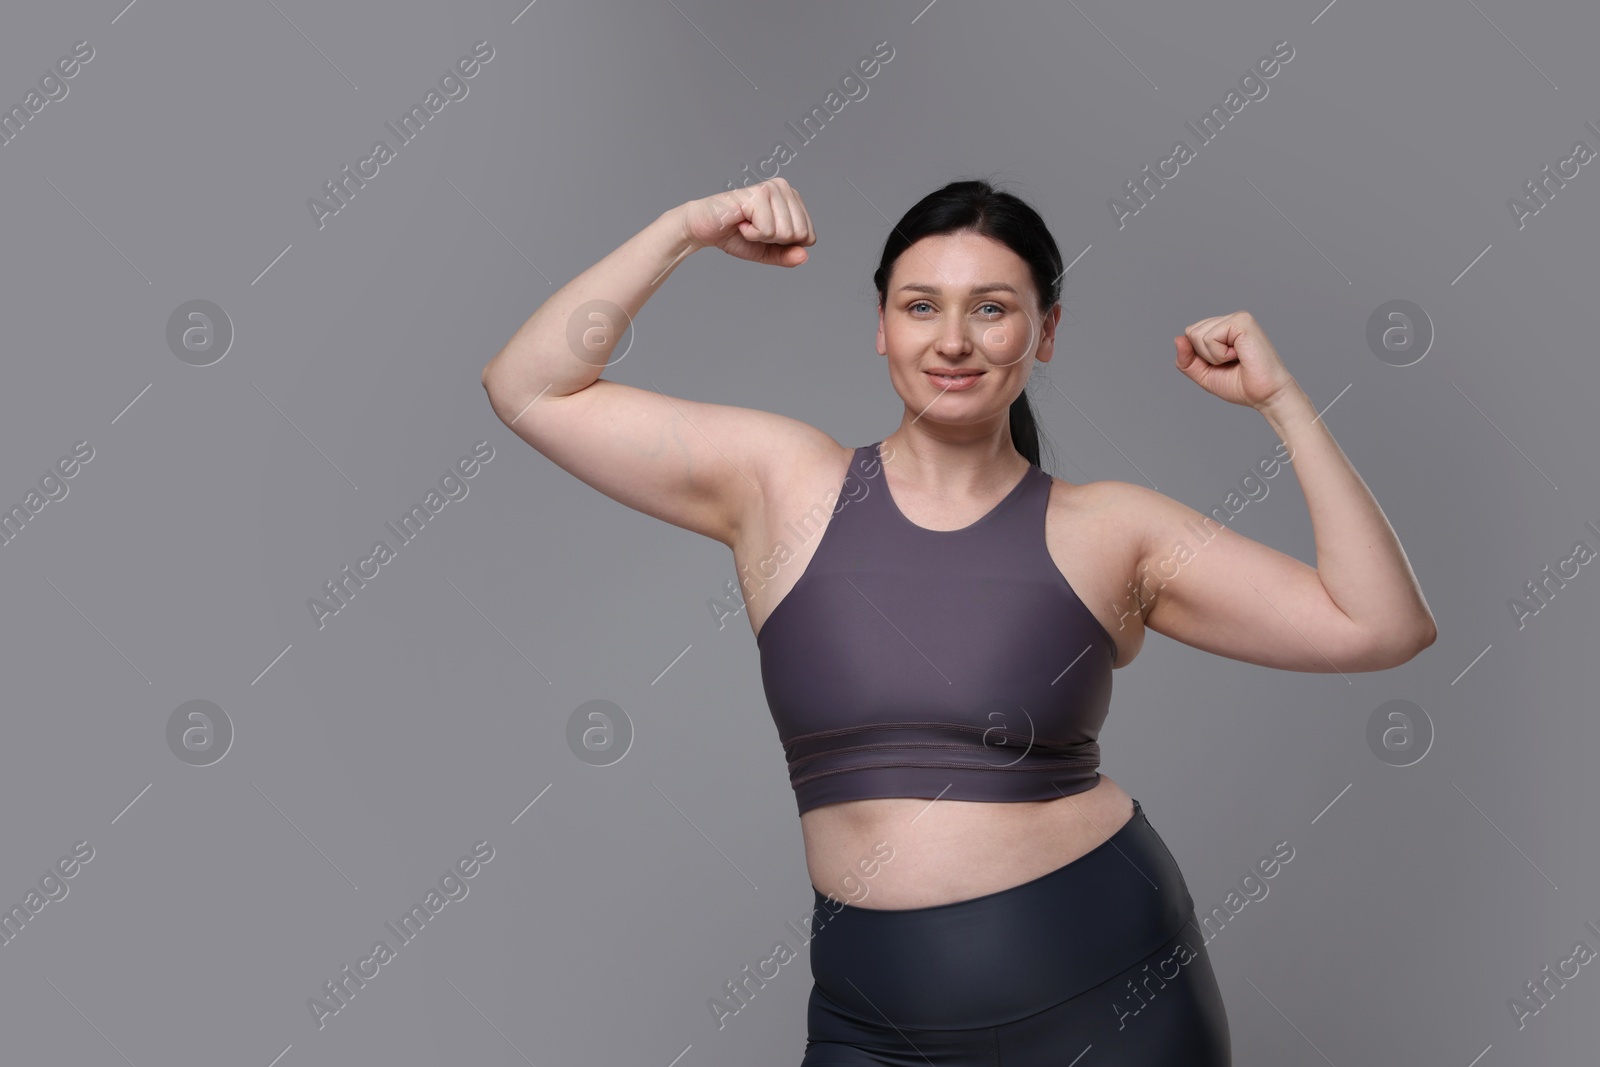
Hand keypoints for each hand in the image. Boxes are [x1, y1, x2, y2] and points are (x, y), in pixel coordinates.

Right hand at [678, 177, 815, 265]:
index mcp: (792, 198)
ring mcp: (771, 188)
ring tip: (746, 224)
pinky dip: (751, 234)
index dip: (785, 245)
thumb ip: (787, 256)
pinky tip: (740, 222)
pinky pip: (768, 230)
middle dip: (774, 241)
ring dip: (761, 237)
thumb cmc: (735, 236)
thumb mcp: (767, 252)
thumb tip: (804, 256)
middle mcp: (784, 188)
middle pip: (800, 234)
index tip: (765, 234)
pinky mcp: (757, 194)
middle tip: (754, 229)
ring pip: (785, 233)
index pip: (809, 236)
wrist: (703, 229)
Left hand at [1174, 311, 1297, 409]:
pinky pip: (1210, 337)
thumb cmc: (1241, 385)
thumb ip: (1186, 359)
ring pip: (1197, 334)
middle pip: (1191, 332)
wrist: (1265, 396)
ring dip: (1213, 356)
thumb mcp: (1204, 375)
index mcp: (1223, 328)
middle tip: (1230, 363)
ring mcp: (1237, 318)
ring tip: (1236, 359)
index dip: (1198, 357)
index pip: (1190, 335)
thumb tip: (1178, 338)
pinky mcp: (1242, 321)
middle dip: (1204, 356)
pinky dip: (1220, 354)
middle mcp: (1230, 319)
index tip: (1222, 365)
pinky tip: (1239, 355)